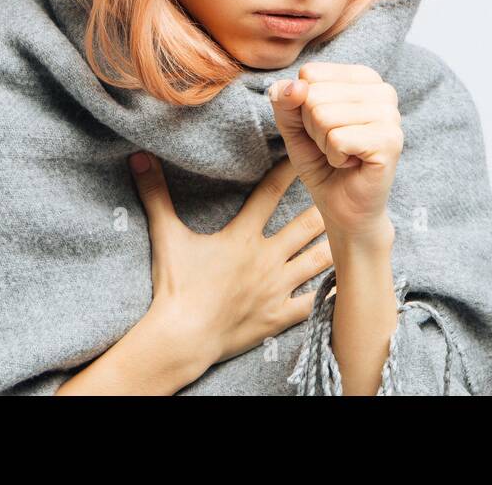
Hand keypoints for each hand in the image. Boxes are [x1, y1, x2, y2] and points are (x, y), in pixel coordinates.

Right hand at [126, 150, 332, 380]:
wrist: (182, 337)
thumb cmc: (174, 287)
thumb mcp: (166, 237)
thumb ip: (155, 194)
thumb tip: (139, 158)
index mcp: (242, 235)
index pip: (269, 193)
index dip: (288, 170)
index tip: (305, 153)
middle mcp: (266, 258)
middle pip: (304, 226)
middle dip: (325, 207)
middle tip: (346, 191)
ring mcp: (276, 287)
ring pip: (315, 260)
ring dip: (333, 244)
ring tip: (352, 231)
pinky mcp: (279, 315)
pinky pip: (312, 301)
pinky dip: (329, 292)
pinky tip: (345, 283)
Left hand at [268, 62, 402, 242]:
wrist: (344, 208)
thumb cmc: (323, 164)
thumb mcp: (295, 128)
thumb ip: (286, 102)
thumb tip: (294, 86)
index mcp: (363, 78)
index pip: (310, 74)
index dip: (304, 107)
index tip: (325, 128)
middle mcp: (383, 90)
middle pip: (315, 95)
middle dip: (313, 129)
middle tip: (334, 146)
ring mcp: (391, 115)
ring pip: (324, 115)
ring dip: (324, 144)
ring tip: (343, 154)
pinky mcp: (390, 141)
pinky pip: (338, 139)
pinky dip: (335, 157)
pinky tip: (352, 163)